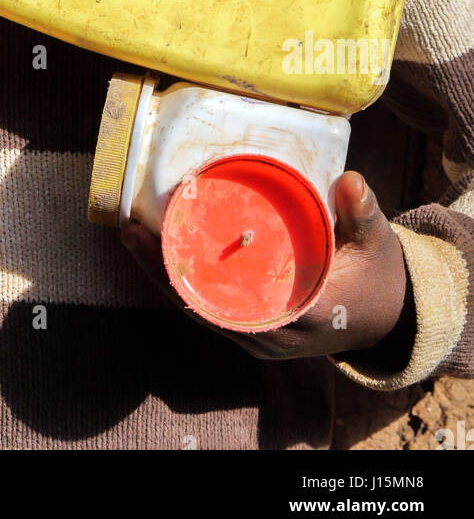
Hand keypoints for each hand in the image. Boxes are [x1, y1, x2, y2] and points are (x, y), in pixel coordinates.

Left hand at [121, 170, 413, 361]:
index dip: (204, 279)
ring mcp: (261, 338)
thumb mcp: (377, 243)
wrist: (384, 318)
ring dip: (163, 276)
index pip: (244, 305)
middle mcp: (276, 335)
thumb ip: (364, 212)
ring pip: (201, 312)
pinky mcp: (252, 332)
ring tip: (132, 234)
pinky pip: (208, 311)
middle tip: (134, 230)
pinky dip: (180, 284)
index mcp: (306, 316)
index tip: (176, 243)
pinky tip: (155, 253)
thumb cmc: (377, 276)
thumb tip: (350, 180)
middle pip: (208, 308)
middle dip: (166, 272)